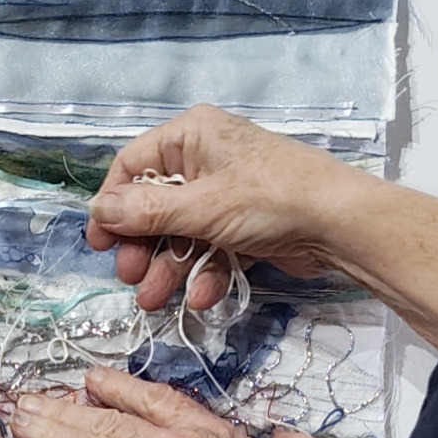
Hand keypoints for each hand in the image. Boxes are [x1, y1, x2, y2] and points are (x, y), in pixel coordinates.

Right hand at [87, 109, 383, 316]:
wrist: (341, 225)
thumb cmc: (270, 200)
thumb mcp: (201, 206)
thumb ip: (146, 212)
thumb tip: (97, 211)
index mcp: (191, 136)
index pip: (133, 165)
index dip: (113, 204)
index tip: (99, 243)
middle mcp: (205, 159)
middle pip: (155, 204)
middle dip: (143, 245)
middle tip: (130, 277)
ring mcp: (226, 194)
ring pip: (182, 232)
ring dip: (168, 267)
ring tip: (155, 301)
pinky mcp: (245, 225)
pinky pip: (212, 248)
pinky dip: (205, 273)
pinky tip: (203, 298)